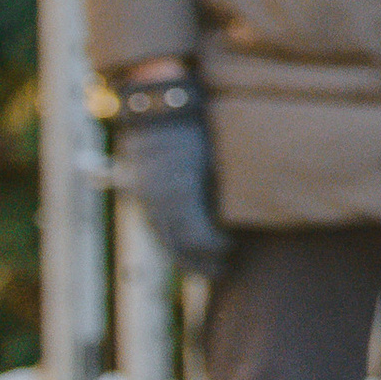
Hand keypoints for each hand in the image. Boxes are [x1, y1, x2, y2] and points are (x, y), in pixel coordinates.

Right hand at [113, 105, 228, 277]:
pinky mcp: (139, 192)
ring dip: (182, 257)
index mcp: (181, 191)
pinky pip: (153, 225)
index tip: (231, 249)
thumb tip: (241, 217)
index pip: (196, 235)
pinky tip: (181, 249)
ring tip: (201, 268)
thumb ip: (227, 189)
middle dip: (199, 261)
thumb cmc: (199, 128)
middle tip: (221, 272)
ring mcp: (145, 196)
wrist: (159, 107)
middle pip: (178, 243)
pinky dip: (168, 242)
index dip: (214, 248)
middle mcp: (159, 198)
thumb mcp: (219, 157)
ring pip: (163, 237)